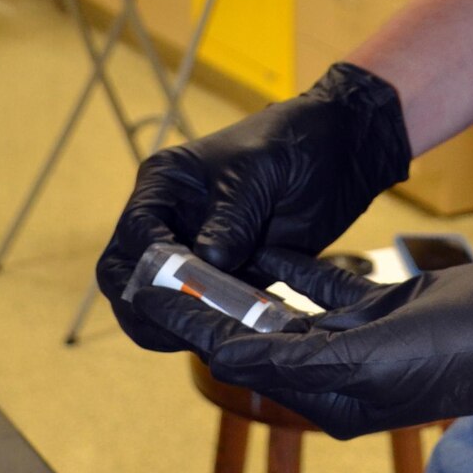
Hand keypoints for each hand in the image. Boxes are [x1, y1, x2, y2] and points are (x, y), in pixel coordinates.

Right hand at [96, 63, 410, 351]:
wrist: (342, 151)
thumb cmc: (293, 141)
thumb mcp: (258, 169)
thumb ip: (231, 215)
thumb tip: (208, 263)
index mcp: (165, 185)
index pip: (133, 235)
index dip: (147, 265)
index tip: (178, 284)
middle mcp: (171, 222)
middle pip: (130, 278)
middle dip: (148, 307)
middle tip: (185, 325)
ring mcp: (198, 255)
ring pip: (162, 305)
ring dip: (180, 324)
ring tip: (216, 330)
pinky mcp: (229, 279)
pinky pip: (208, 314)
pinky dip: (216, 327)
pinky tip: (243, 331)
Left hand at [130, 243, 472, 433]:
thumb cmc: (457, 349)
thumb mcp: (365, 356)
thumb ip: (294, 352)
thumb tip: (225, 348)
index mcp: (330, 398)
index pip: (244, 358)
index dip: (201, 326)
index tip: (161, 293)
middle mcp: (340, 375)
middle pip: (261, 335)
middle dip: (219, 304)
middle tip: (178, 263)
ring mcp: (364, 342)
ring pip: (294, 310)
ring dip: (257, 282)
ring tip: (218, 249)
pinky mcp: (387, 310)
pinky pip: (331, 290)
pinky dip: (303, 269)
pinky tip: (280, 247)